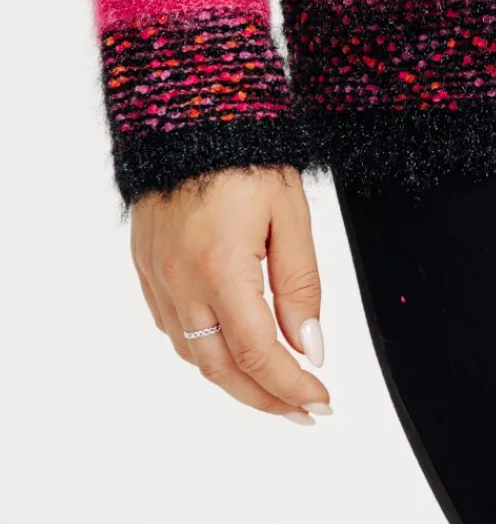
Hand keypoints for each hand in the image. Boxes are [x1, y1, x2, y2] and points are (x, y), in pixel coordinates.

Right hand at [131, 164, 331, 424]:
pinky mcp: (145, 267)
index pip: (260, 355)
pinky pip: (172, 328)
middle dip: (266, 398)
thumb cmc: (248, 155)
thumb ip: (301, 285)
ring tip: (274, 389)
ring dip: (234, 380)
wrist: (188, 112)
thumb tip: (310, 348)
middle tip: (304, 411)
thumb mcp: (291, 214)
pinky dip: (204, 350)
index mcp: (222, 270)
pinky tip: (229, 350)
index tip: (322, 400)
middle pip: (223, 369)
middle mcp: (182, 283)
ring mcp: (158, 278)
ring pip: (194, 354)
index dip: (293, 387)